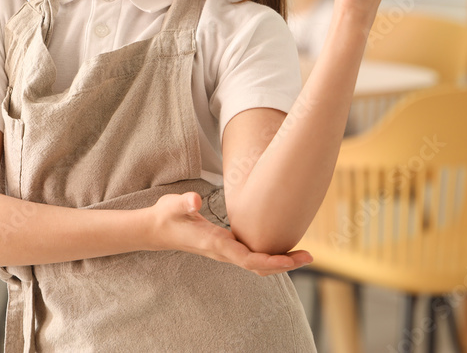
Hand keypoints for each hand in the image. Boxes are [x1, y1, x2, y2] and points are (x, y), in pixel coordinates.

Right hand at [150, 192, 312, 275]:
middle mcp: (224, 252)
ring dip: (281, 262)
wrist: (156, 229)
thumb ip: (183, 204)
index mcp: (215, 245)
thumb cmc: (166, 215)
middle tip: (309, 257)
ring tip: (305, 255)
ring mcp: (227, 251)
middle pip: (259, 266)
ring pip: (258, 263)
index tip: (289, 261)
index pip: (247, 259)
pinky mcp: (228, 246)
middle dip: (284, 264)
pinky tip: (285, 248)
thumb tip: (194, 201)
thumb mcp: (173, 206)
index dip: (269, 261)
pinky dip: (272, 256)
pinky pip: (254, 256)